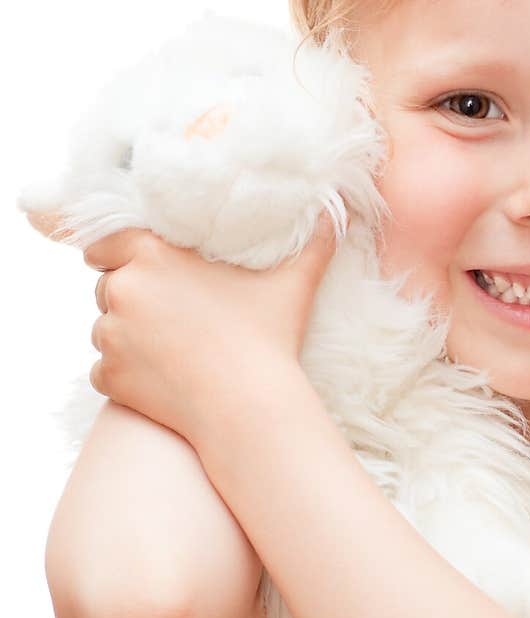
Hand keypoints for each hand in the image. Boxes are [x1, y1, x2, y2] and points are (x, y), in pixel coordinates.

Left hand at [82, 215, 337, 447]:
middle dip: (131, 298)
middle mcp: (123, 289)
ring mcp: (111, 335)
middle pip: (107, 286)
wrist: (249, 408)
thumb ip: (313, 241)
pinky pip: (103, 370)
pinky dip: (123, 375)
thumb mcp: (293, 282)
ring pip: (104, 329)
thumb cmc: (269, 340)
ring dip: (126, 337)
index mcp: (154, 255)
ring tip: (169, 349)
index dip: (112, 252)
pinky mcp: (109, 376)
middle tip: (171, 315)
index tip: (127, 263)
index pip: (104, 241)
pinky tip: (160, 378)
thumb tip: (338, 210)